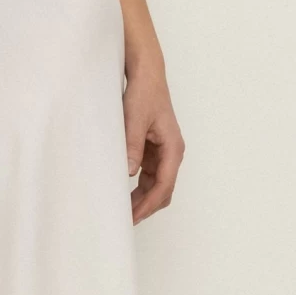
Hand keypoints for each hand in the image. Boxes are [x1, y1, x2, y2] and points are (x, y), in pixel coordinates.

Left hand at [123, 58, 184, 223]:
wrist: (146, 74)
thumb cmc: (144, 93)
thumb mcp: (134, 119)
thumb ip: (132, 145)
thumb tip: (128, 172)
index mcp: (173, 147)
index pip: (164, 184)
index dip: (148, 203)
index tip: (133, 216)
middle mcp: (171, 152)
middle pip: (162, 189)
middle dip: (146, 206)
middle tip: (125, 220)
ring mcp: (162, 152)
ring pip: (155, 184)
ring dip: (141, 198)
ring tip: (122, 210)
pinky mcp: (151, 149)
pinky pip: (147, 174)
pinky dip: (137, 186)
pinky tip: (122, 192)